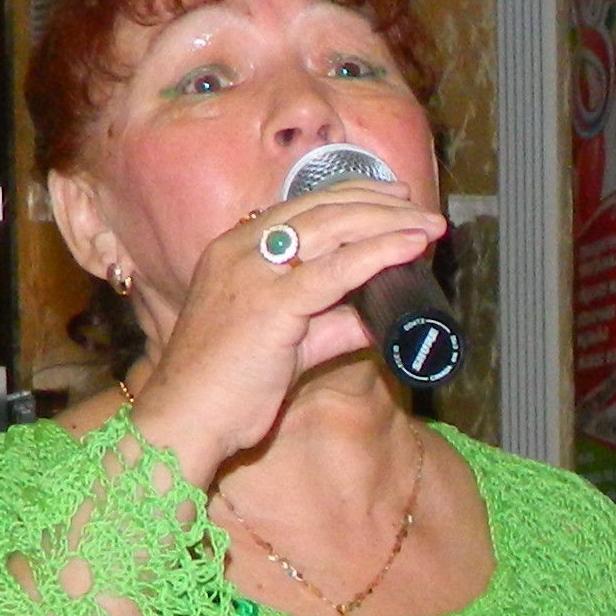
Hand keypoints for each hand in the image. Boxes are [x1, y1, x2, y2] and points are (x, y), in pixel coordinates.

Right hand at [125, 178, 449, 485]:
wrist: (186, 419)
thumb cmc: (228, 388)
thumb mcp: (288, 345)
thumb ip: (331, 326)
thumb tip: (378, 321)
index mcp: (236, 248)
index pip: (303, 205)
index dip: (354, 195)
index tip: (394, 198)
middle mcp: (241, 249)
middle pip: (322, 207)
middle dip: (379, 203)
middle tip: (422, 211)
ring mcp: (254, 272)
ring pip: (332, 228)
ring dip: (388, 222)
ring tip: (429, 225)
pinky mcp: (271, 304)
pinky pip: (336, 271)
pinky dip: (379, 253)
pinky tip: (410, 247)